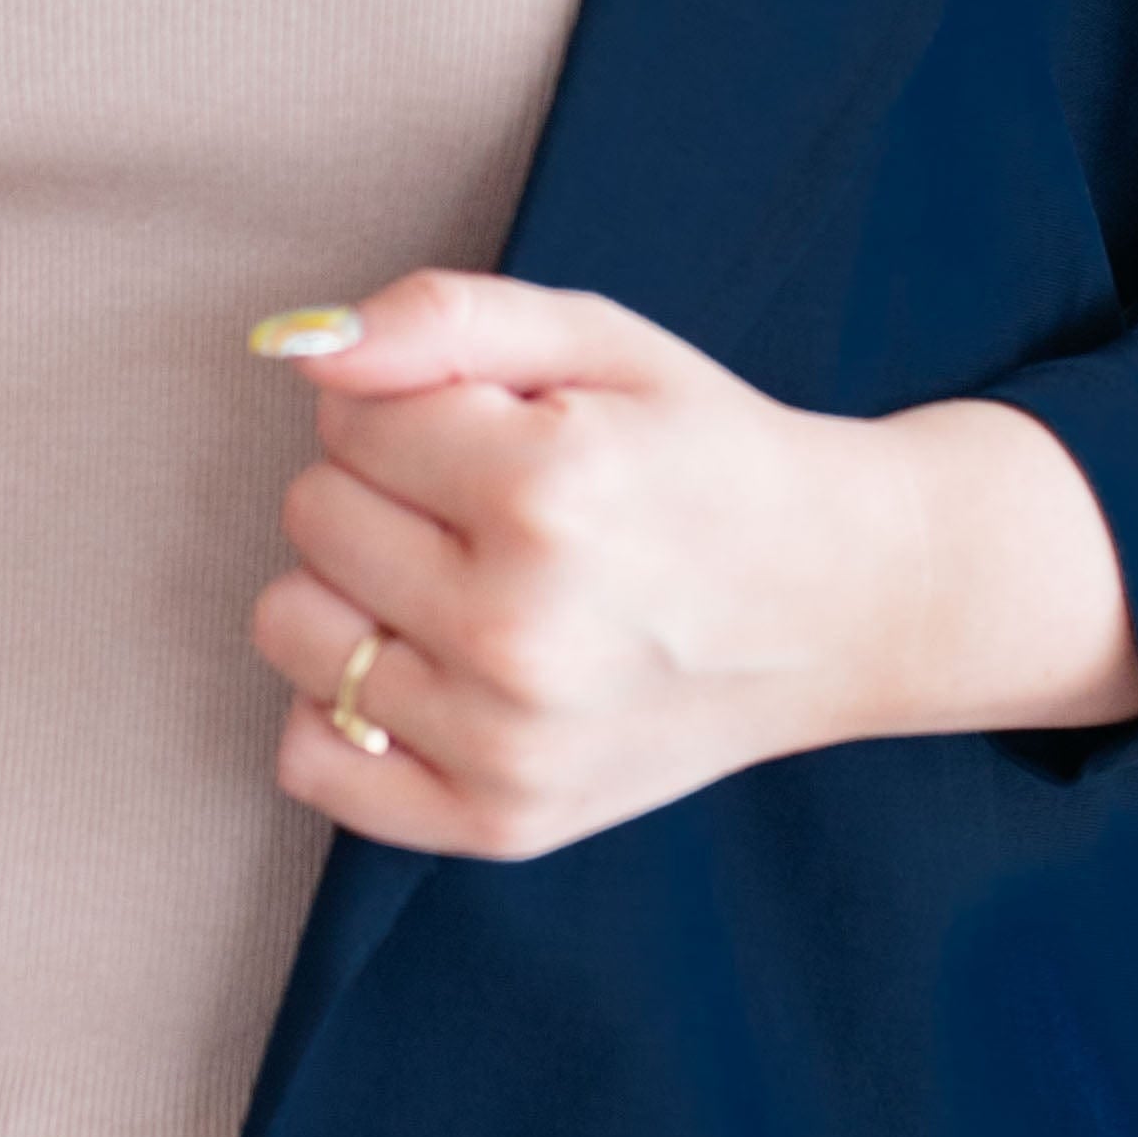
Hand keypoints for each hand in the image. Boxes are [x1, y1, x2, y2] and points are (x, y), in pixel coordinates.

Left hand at [249, 273, 1137, 862]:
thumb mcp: (600, 341)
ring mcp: (509, 740)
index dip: (415, 409)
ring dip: (356, 592)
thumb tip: (302, 349)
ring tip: (463, 583)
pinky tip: (427, 671)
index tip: (499, 431)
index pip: (347, 419)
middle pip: (312, 515)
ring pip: (291, 628)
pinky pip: (313, 761)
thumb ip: (445, 318)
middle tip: (492, 508)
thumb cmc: (708, 457)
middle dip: (384, 488)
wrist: (846, 599)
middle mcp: (522, 628)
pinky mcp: (504, 819)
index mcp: (549, 489)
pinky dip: (341, 712)